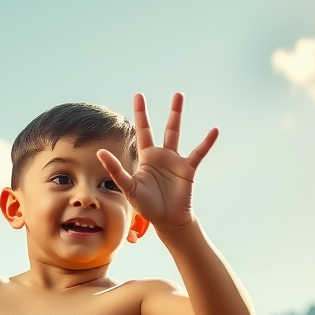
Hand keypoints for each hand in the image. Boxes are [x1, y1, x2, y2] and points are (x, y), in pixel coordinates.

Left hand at [97, 92, 216, 232]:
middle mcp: (162, 155)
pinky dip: (206, 142)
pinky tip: (214, 131)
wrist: (167, 220)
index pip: (143, 131)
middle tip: (178, 93)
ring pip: (176, 134)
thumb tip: (100, 153)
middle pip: (165, 128)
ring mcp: (176, 161)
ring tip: (181, 98)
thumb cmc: (147, 205)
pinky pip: (198, 153)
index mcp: (147, 157)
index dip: (141, 114)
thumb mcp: (129, 187)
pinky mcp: (188, 169)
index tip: (139, 96)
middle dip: (172, 111)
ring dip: (177, 116)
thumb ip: (116, 170)